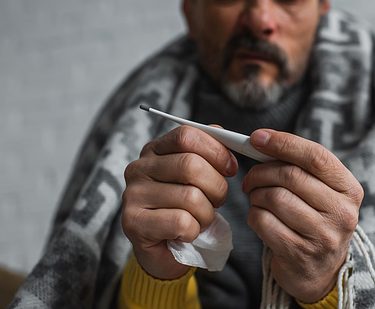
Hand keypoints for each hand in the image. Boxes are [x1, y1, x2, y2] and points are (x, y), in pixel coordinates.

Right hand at [122, 125, 237, 279]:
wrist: (165, 251)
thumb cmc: (185, 208)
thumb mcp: (197, 177)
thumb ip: (209, 152)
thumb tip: (227, 138)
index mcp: (155, 150)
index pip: (186, 136)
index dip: (215, 151)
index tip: (230, 168)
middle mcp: (139, 168)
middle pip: (191, 165)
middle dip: (217, 186)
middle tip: (218, 200)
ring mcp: (133, 195)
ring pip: (191, 197)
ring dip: (207, 213)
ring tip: (200, 219)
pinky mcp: (133, 223)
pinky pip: (181, 222)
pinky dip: (194, 230)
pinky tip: (187, 233)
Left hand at [242, 129, 363, 302]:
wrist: (322, 272)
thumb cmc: (315, 220)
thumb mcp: (321, 193)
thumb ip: (300, 167)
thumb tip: (262, 142)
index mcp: (349, 190)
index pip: (316, 157)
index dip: (283, 143)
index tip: (257, 137)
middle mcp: (342, 213)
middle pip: (291, 176)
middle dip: (261, 172)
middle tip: (250, 178)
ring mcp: (322, 236)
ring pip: (274, 198)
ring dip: (256, 195)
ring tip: (258, 200)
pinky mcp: (299, 254)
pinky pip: (263, 222)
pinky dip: (254, 215)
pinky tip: (260, 218)